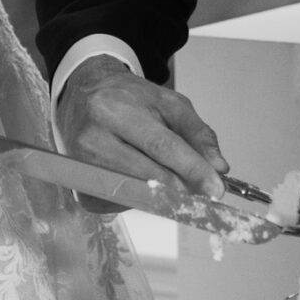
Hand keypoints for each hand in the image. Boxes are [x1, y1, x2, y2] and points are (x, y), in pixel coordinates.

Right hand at [56, 56, 228, 200]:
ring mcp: (82, 165)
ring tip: (171, 178)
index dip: (191, 169)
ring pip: (136, 193)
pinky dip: (140, 196)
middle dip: (182, 187)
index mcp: (116, 109)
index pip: (160, 145)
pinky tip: (141, 177)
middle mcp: (93, 138)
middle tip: (203, 191)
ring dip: (162, 193)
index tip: (215, 187)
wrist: (84, 96)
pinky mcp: (81, 187)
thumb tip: (218, 168)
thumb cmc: (128, 99)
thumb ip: (197, 133)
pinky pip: (120, 203)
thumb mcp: (168, 103)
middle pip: (147, 174)